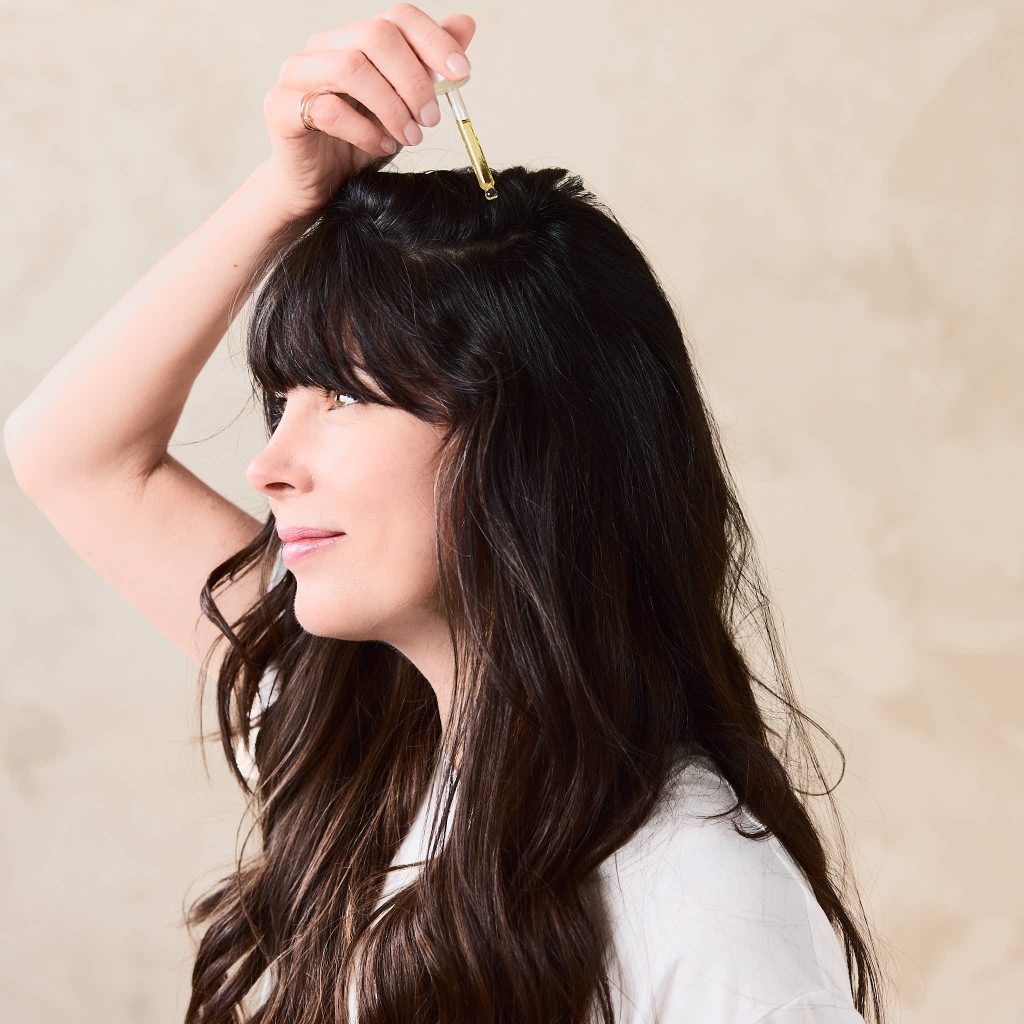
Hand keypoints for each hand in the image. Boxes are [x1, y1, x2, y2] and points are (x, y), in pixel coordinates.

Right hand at [259, 5, 475, 219]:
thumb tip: (464, 26)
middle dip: (413, 80)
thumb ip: (429, 68)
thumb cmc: (359, 142)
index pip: (397, 17)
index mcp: (355, 39)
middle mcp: (324, 47)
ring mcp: (298, 73)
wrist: (318, 185)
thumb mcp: (404, 107)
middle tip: (431, 118)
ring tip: (410, 137)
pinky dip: (364, 132)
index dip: (433, 40)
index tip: (461, 72)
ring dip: (391, 107)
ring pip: (351, 67)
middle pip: (375, 36)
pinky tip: (381, 147)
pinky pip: (328, 109)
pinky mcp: (281, 106)